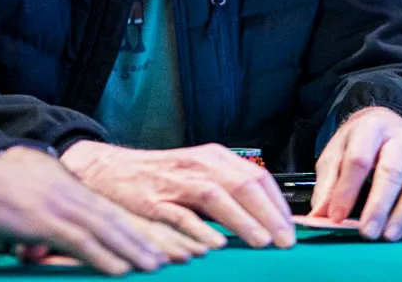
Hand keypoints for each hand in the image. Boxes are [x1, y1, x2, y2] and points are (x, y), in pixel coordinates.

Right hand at [0, 139, 172, 275]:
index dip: (141, 226)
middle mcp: (69, 192)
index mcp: (67, 186)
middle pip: (120, 218)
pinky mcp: (41, 219)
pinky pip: (80, 241)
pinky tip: (122, 270)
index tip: (167, 240)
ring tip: (160, 267)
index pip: (113, 209)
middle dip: (151, 238)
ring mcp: (57, 204)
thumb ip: (44, 207)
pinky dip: (104, 256)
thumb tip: (51, 230)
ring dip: (136, 250)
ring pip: (107, 230)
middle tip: (180, 254)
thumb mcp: (24, 189)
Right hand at [61, 141, 294, 249]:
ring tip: (262, 242)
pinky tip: (215, 244)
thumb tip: (267, 221)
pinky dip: (199, 228)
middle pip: (242, 185)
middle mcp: (198, 163)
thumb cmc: (159, 177)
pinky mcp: (152, 200)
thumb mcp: (198, 176)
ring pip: (216, 195)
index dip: (278, 204)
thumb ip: (228, 194)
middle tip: (286, 240)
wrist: (109, 170)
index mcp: (213, 157)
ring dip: (242, 220)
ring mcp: (175, 180)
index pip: (257, 176)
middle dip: (268, 215)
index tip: (292, 229)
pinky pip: (180, 214)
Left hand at [310, 106, 401, 241]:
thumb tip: (320, 215)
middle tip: (367, 232)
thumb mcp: (336, 152)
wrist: (388, 125)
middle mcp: (401, 140)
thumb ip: (328, 183)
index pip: (359, 160)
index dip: (346, 191)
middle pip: (391, 172)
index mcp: (371, 128)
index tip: (336, 216)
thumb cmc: (359, 142)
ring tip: (388, 236)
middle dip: (378, 206)